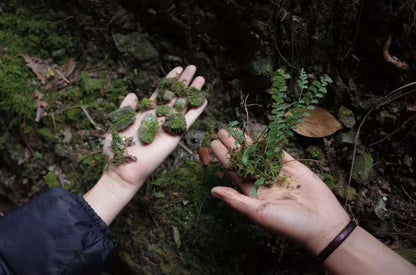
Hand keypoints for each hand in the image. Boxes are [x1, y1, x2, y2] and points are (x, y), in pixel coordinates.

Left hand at [103, 65, 206, 188]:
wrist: (124, 169)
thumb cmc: (117, 149)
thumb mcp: (119, 122)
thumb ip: (127, 107)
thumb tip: (134, 93)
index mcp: (146, 113)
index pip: (161, 93)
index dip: (169, 81)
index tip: (177, 68)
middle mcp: (160, 117)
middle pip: (175, 95)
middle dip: (184, 81)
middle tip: (193, 67)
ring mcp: (169, 126)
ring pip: (184, 105)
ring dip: (193, 92)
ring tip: (201, 78)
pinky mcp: (175, 135)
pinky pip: (188, 121)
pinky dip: (196, 110)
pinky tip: (204, 99)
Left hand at [210, 129, 349, 255]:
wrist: (322, 224)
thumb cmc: (289, 224)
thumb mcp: (259, 212)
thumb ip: (236, 200)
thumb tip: (212, 190)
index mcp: (253, 192)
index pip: (234, 171)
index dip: (223, 157)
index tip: (213, 143)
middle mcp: (263, 181)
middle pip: (243, 160)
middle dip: (232, 145)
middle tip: (220, 131)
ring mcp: (278, 173)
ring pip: (258, 153)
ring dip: (247, 142)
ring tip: (234, 129)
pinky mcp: (293, 167)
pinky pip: (278, 152)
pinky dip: (268, 144)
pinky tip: (258, 135)